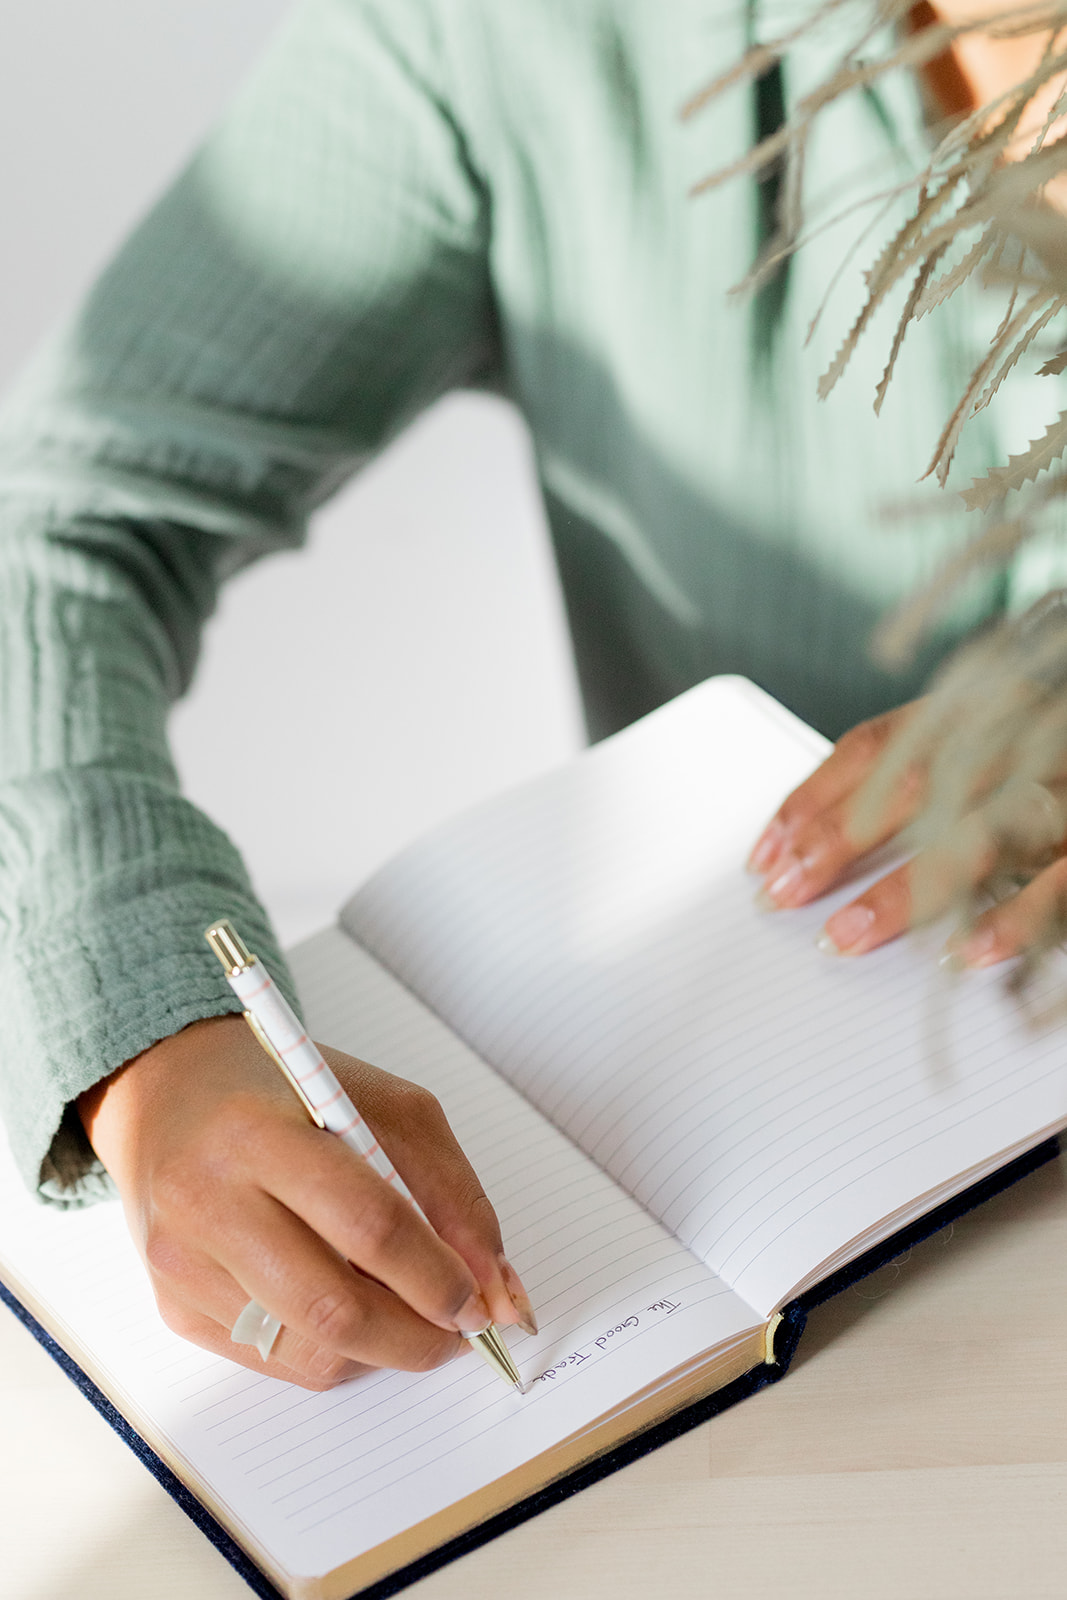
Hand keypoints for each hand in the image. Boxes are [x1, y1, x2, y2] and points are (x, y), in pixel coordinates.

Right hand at [78, 1015, 533, 1388]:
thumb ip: (452, 1194)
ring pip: (308, 1350)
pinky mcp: (172, 1305)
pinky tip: (344, 1302)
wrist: (173, 1090)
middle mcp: (207, 1201)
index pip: (368, 1225)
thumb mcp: (387, 1108)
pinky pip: (275, 1360)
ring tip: (405, 1311)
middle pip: (333, 1308)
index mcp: (259, 1133)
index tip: (482, 1300)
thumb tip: (498, 1296)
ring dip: (379, 1348)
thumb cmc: (290, 1091)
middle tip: (459, 1332)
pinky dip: (330, 1349)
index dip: (438, 1275)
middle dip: (417, 1337)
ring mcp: (183, 1263)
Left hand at [748, 697, 1066, 965]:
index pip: (879, 742)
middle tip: (781, 896)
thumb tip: (842, 829)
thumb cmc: (1064, 750)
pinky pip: (1063, 881)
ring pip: (977, 835)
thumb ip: (946, 768)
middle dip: (836, 842)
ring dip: (904, 893)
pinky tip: (966, 957)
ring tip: (845, 939)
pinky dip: (1015, 920)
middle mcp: (1028, 733)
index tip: (765, 852)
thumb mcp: (1009, 739)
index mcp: (991, 704)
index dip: (814, 795)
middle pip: (912, 784)